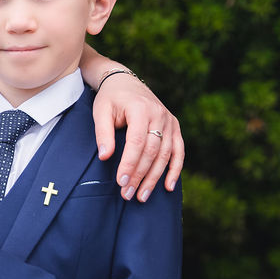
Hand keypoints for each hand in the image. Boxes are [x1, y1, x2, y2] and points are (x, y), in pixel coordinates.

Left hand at [93, 76, 183, 201]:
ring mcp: (169, 121)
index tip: (121, 182)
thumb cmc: (110, 99)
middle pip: (152, 151)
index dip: (130, 163)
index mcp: (140, 109)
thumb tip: (105, 156)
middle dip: (140, 175)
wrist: (125, 82)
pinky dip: (175, 169)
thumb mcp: (101, 111)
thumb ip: (103, 133)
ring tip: (141, 196)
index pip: (137, 142)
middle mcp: (159, 114)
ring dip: (154, 178)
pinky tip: (168, 187)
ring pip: (165, 155)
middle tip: (127, 194)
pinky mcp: (174, 126)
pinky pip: (179, 151)